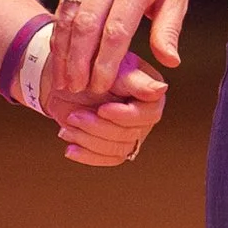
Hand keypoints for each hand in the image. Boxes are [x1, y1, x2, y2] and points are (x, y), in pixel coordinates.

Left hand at [46, 51, 167, 167]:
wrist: (67, 83)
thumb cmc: (88, 68)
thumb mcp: (109, 68)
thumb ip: (135, 80)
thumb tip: (161, 89)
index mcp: (151, 93)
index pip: (149, 114)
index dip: (125, 116)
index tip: (101, 110)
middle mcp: (145, 115)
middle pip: (130, 134)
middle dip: (98, 127)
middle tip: (75, 116)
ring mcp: (132, 133)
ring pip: (117, 149)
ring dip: (88, 140)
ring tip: (68, 127)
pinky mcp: (117, 146)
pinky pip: (108, 159)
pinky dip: (87, 156)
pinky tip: (71, 148)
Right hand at [50, 0, 202, 103]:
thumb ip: (169, 30)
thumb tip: (169, 63)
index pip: (116, 30)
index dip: (105, 62)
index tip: (101, 86)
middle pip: (86, 25)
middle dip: (78, 61)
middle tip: (76, 89)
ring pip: (69, 15)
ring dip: (63, 50)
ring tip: (63, 78)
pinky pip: (64, 4)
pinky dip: (59, 32)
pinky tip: (59, 54)